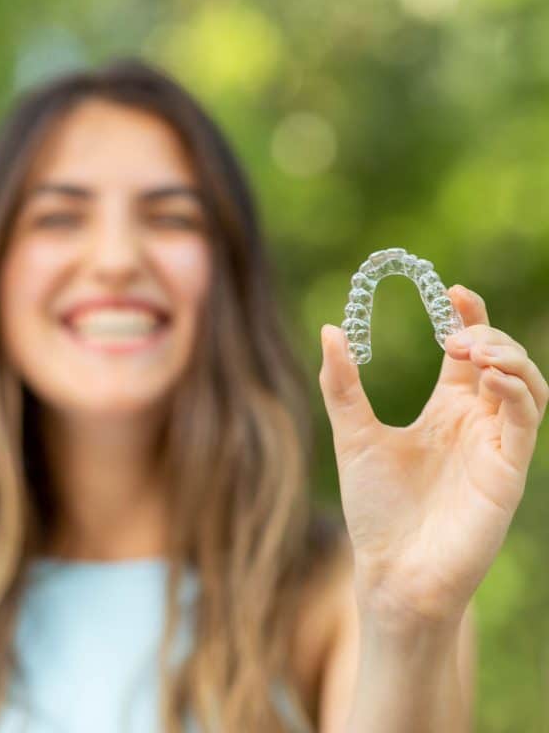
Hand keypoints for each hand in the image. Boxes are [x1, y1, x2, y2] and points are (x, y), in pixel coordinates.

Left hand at [318, 284, 548, 628]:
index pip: (468, 352)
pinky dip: (516, 390)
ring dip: (509, 356)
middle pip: (503, 359)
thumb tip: (330, 328)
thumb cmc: (375, 508)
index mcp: (444, 412)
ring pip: (528, 383)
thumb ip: (343, 384)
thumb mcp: (353, 434)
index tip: (452, 289)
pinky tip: (487, 377)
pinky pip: (527, 420)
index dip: (468, 316)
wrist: (390, 570)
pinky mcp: (508, 471)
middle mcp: (475, 423)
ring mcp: (495, 446)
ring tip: (470, 348)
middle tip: (454, 334)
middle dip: (487, 333)